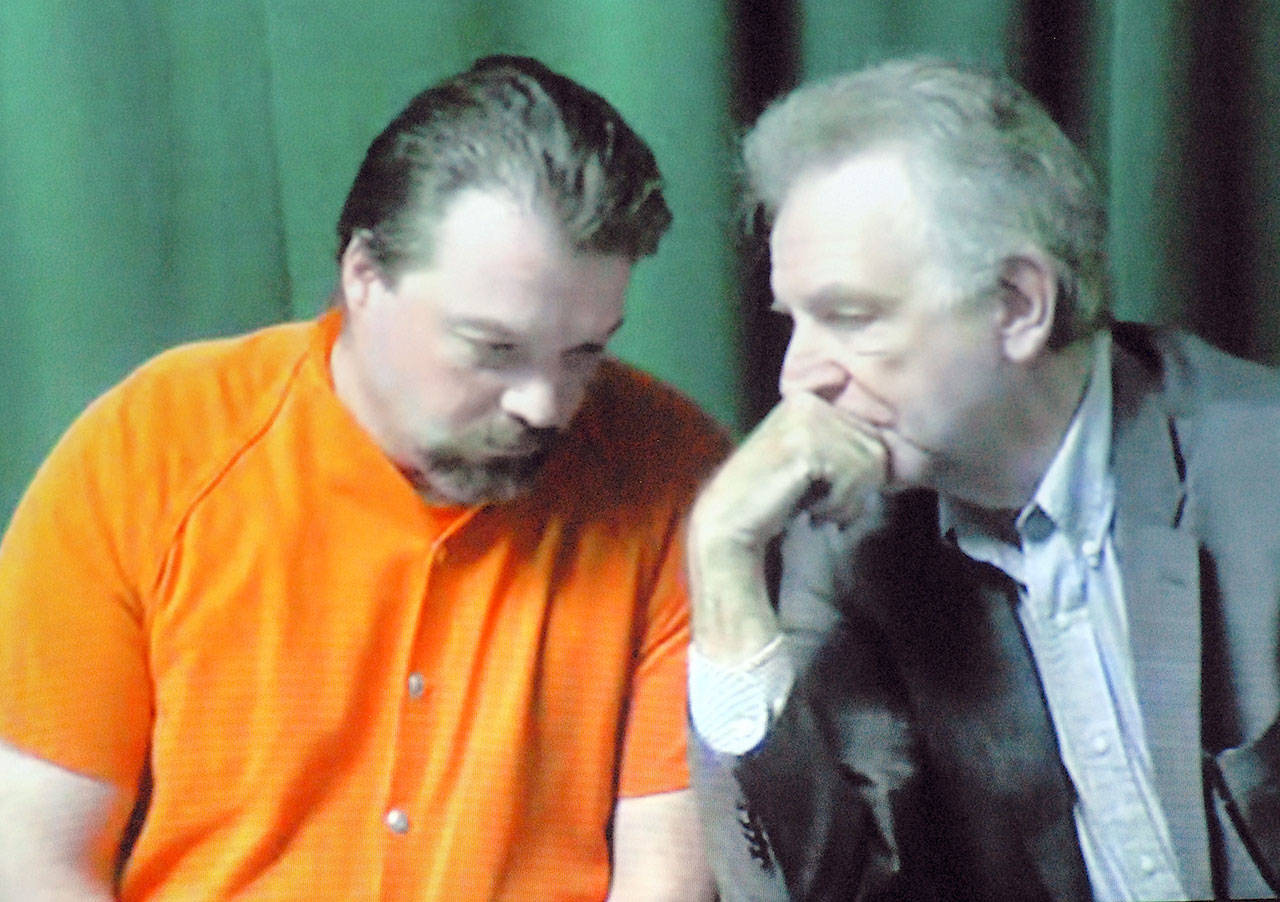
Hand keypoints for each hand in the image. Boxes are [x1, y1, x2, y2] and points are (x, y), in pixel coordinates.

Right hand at [687, 393, 885, 663]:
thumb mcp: (812, 469)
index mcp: (807, 398)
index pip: (871, 433)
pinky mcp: (805, 443)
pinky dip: (839, 502)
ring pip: (870, 459)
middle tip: (812, 500)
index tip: (818, 489)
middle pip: (875, 444)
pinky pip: (856, 474)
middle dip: (854, 484)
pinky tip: (806, 508)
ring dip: (845, 496)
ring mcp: (804, 417)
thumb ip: (841, 446)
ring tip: (807, 504)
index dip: (857, 472)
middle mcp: (806, 399)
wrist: (728, 531)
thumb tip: (885, 447)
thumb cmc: (770, 507)